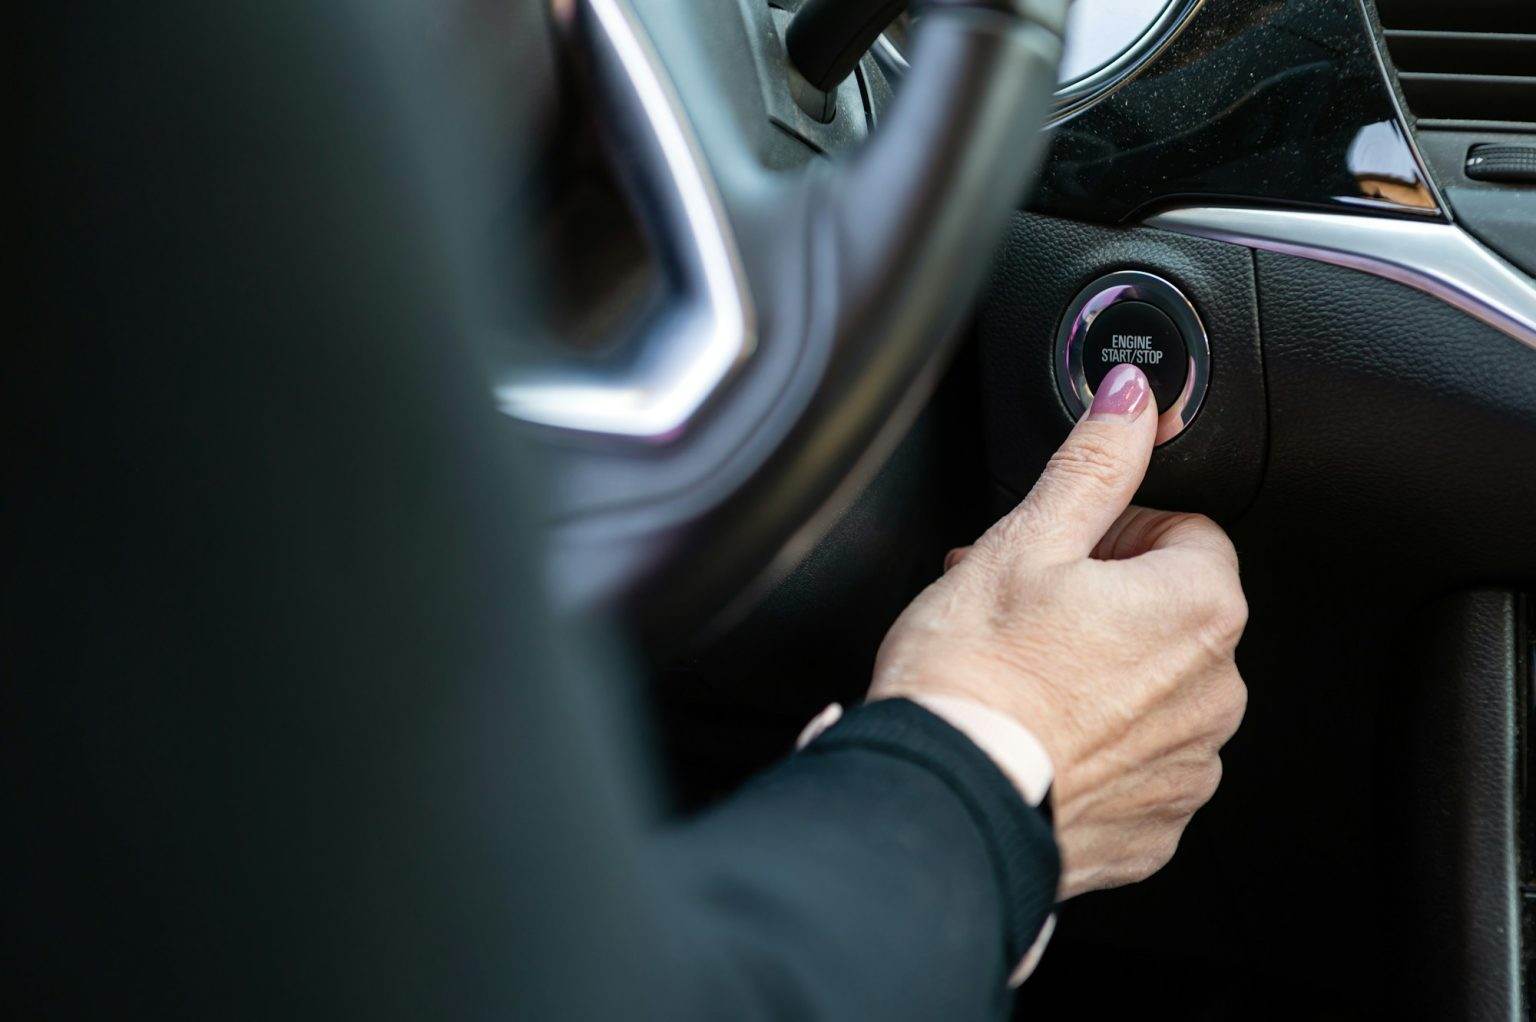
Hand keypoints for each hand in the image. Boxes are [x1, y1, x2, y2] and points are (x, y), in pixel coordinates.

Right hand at [868, 364, 1247, 899]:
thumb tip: (1132, 398)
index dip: (1114, 532)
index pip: (1185, 532)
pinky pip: (1137, 762)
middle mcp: (1216, 692)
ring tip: (1021, 674)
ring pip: (1154, 688)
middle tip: (1026, 608)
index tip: (1058, 554)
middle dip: (1105, 601)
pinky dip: (1095, 744)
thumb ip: (1093, 462)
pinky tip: (1036, 732)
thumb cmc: (974, 674)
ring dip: (1102, 672)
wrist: (941, 798)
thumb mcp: (1025, 539)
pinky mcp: (1154, 824)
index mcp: (1198, 608)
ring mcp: (1188, 766)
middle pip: (1170, 611)